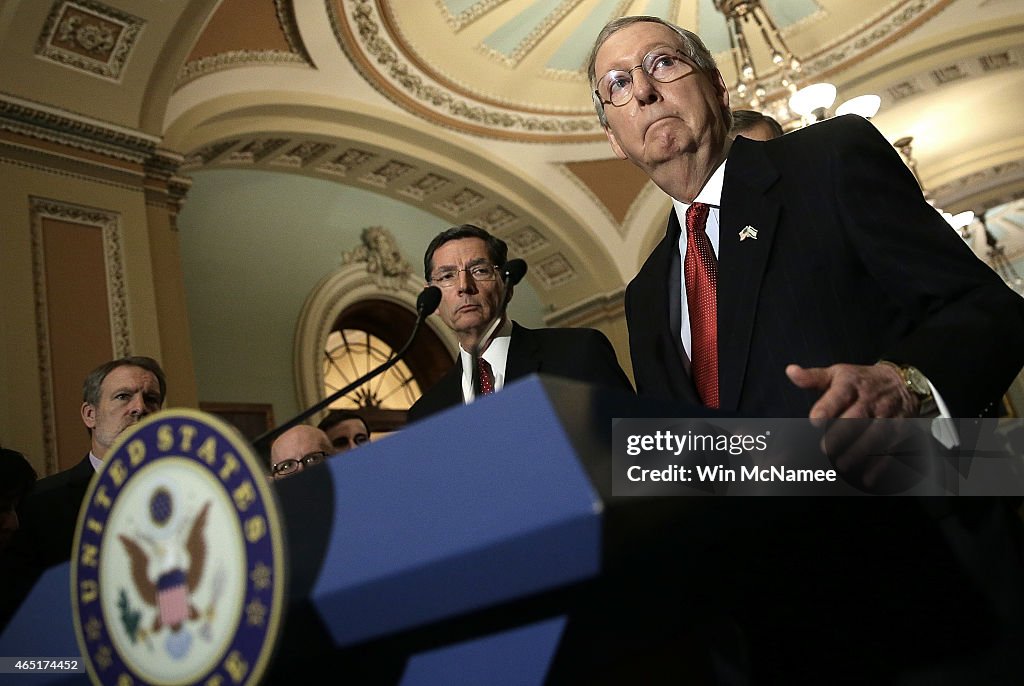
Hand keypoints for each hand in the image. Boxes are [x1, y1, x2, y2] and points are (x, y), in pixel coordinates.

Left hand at [786, 363, 929, 492]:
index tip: (815, 420)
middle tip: (826, 449)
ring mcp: (887, 416)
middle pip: (857, 417)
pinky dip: (881, 465)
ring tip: (843, 465)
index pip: (839, 395)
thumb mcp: (837, 373)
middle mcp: (871, 401)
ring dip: (860, 451)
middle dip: (842, 434)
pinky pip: (891, 449)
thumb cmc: (861, 381)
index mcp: (851, 385)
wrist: (902, 382)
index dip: (827, 407)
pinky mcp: (900, 430)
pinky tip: (868, 478)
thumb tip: (790, 371)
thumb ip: (813, 377)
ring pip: (875, 435)